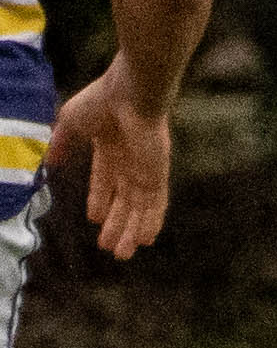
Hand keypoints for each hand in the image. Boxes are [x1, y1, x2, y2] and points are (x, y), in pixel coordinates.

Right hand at [47, 54, 173, 258]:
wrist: (131, 93)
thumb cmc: (101, 100)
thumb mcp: (70, 123)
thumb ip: (61, 143)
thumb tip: (48, 162)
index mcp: (111, 147)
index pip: (105, 180)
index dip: (101, 200)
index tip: (95, 220)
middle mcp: (130, 161)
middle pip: (124, 201)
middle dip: (117, 224)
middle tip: (110, 248)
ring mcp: (145, 168)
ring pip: (138, 208)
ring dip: (131, 231)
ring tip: (123, 254)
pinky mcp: (157, 174)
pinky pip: (156, 203)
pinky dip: (151, 221)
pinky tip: (146, 239)